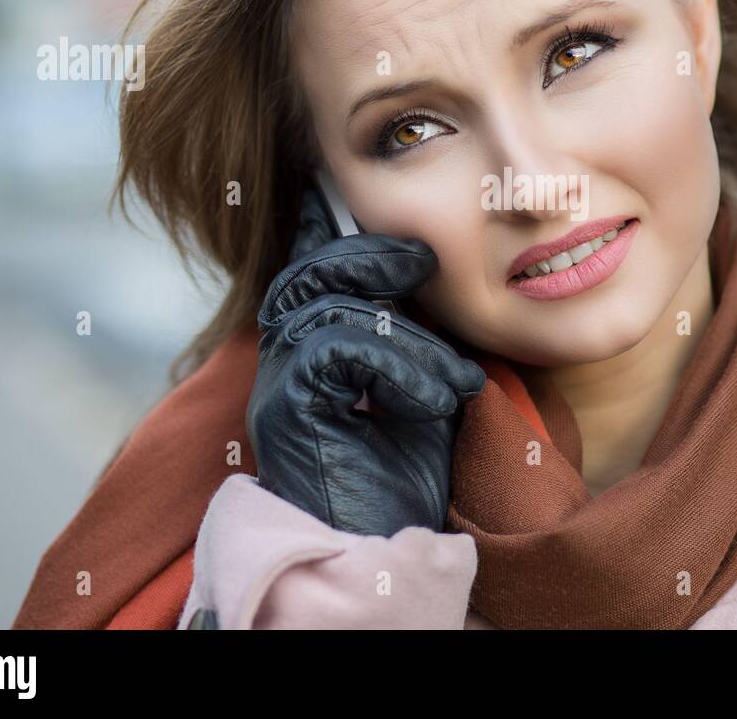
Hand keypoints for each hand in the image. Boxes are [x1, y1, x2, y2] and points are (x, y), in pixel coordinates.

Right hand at [245, 193, 485, 536]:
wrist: (384, 551)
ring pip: (333, 304)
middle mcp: (289, 359)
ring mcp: (281, 381)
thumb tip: (437, 277)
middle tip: (422, 261)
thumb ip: (417, 338)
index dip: (320, 225)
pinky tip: (432, 399)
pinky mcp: (287, 407)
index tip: (330, 185)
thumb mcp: (425, 389)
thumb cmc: (408, 476)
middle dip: (369, 254)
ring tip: (454, 381)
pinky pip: (339, 347)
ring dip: (410, 338)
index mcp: (318, 349)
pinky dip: (397, 365)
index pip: (312, 270)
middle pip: (311, 271)